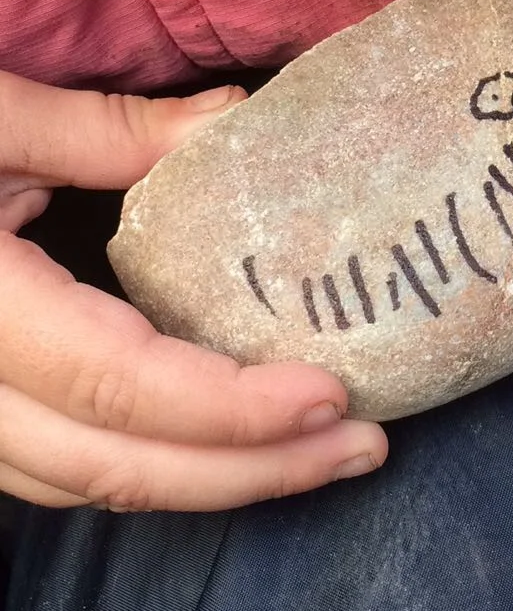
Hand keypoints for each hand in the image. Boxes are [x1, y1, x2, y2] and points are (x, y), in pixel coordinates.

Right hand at [0, 72, 386, 510]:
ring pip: (82, 486)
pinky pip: (50, 469)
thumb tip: (242, 124)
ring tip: (313, 455)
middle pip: (114, 467)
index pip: (117, 384)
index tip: (332, 397)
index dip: (229, 408)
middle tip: (363, 449)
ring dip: (205, 481)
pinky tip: (212, 443)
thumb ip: (110, 131)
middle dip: (250, 472)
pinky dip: (140, 467)